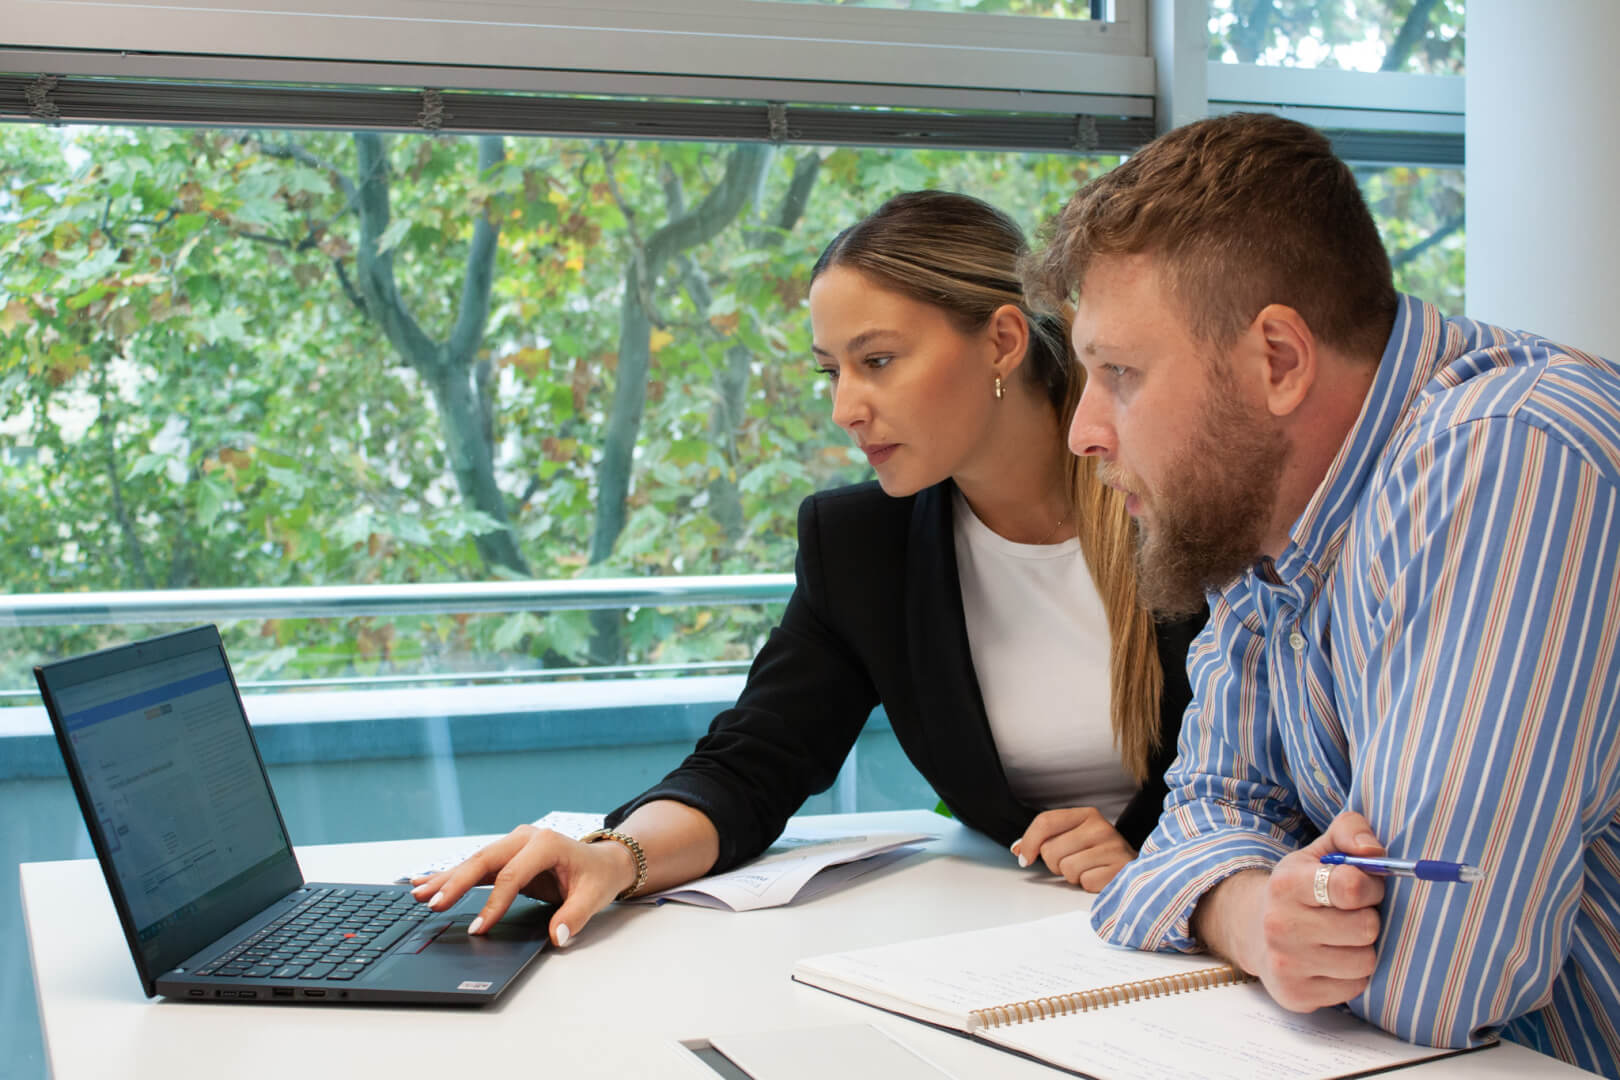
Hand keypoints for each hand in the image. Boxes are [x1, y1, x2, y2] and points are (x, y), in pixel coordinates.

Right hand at [409, 825, 637, 947]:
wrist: (603, 861)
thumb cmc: (597, 876)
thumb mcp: (594, 896)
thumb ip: (575, 916)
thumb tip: (558, 936)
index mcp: (545, 843)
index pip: (512, 876)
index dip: (494, 904)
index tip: (478, 930)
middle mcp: (525, 838)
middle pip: (484, 861)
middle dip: (455, 883)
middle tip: (431, 905)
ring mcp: (513, 844)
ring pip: (474, 862)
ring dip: (446, 879)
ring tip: (417, 894)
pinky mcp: (506, 855)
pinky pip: (476, 867)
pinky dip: (451, 875)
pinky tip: (424, 881)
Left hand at [1011, 807, 1136, 891]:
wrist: (1136, 869)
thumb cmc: (1100, 854)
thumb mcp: (1074, 838)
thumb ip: (1046, 839)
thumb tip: (1018, 849)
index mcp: (1087, 814)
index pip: (1045, 821)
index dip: (1028, 842)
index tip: (1023, 858)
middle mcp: (1100, 827)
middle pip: (1051, 849)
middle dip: (1055, 863)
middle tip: (1073, 862)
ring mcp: (1113, 848)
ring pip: (1066, 868)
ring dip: (1072, 876)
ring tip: (1088, 870)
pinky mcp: (1120, 870)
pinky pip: (1085, 882)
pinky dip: (1088, 885)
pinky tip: (1099, 877)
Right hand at [1195, 811, 1387, 1011]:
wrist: (1254, 931)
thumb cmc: (1300, 888)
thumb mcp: (1319, 850)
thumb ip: (1350, 831)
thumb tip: (1376, 853)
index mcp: (1286, 883)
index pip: (1351, 886)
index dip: (1371, 886)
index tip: (1363, 887)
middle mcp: (1280, 924)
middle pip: (1365, 928)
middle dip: (1368, 919)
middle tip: (1352, 915)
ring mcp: (1286, 963)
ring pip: (1364, 961)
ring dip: (1362, 949)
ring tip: (1342, 939)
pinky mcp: (1296, 994)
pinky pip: (1354, 988)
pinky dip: (1351, 975)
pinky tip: (1332, 961)